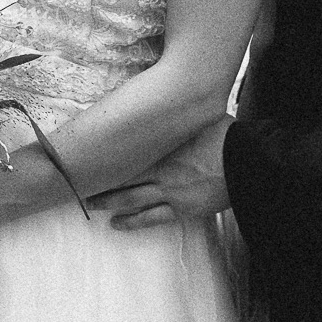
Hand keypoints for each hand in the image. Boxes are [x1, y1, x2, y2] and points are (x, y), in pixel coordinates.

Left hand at [89, 117, 231, 230]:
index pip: (126, 147)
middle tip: (77, 181)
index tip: (86, 152)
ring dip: (108, 201)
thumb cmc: (224, 135)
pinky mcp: (180, 209)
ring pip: (130, 198)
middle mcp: (160, 168)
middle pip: (122, 174)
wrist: (244, 164)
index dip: (105, 151)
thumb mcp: (198, 116)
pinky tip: (116, 224)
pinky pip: (150, 218)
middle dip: (100, 178)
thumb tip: (167, 97)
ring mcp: (169, 191)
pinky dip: (131, 222)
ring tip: (89, 202)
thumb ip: (178, 115)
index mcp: (163, 143)